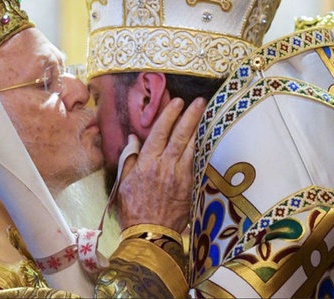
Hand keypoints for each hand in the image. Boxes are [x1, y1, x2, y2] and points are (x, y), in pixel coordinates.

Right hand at [116, 97, 206, 232]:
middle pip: (180, 135)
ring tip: (208, 115)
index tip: (177, 102)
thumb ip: (130, 157)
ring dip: (200, 129)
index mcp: (147, 163)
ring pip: (193, 147)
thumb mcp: (124, 182)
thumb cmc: (133, 208)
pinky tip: (209, 140)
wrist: (149, 233)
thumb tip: (133, 138)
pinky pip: (198, 164)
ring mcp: (180, 177)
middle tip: (199, 101)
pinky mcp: (190, 187)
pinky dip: (203, 150)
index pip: (161, 132)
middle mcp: (165, 166)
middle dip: (190, 116)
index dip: (170, 115)